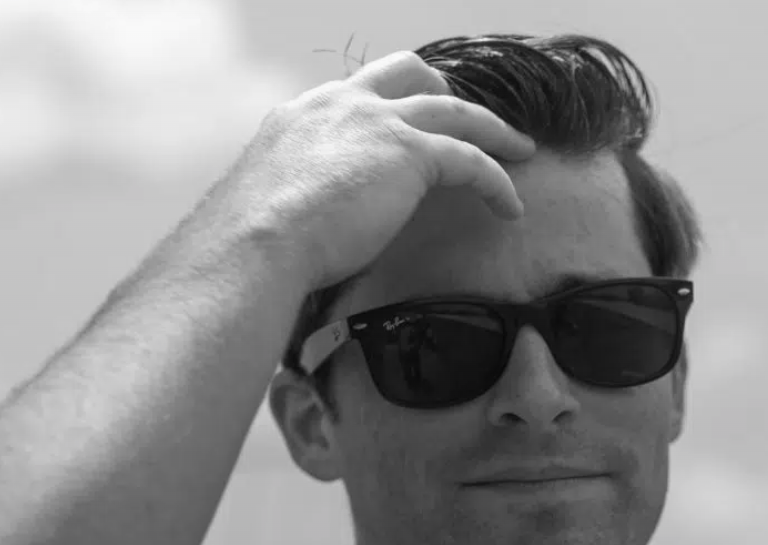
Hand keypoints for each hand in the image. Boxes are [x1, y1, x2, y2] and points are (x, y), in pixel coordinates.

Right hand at [187, 50, 537, 292]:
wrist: (254, 245)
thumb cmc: (249, 247)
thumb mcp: (265, 208)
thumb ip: (289, 204)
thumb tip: (290, 235)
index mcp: (301, 117)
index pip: (353, 95)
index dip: (384, 106)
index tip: (399, 127)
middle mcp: (340, 105)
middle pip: (407, 74)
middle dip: (441, 90)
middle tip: (465, 119)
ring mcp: (377, 123)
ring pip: (453, 110)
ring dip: (489, 130)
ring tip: (518, 151)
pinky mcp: (412, 153)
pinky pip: (471, 159)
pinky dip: (497, 180)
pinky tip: (511, 206)